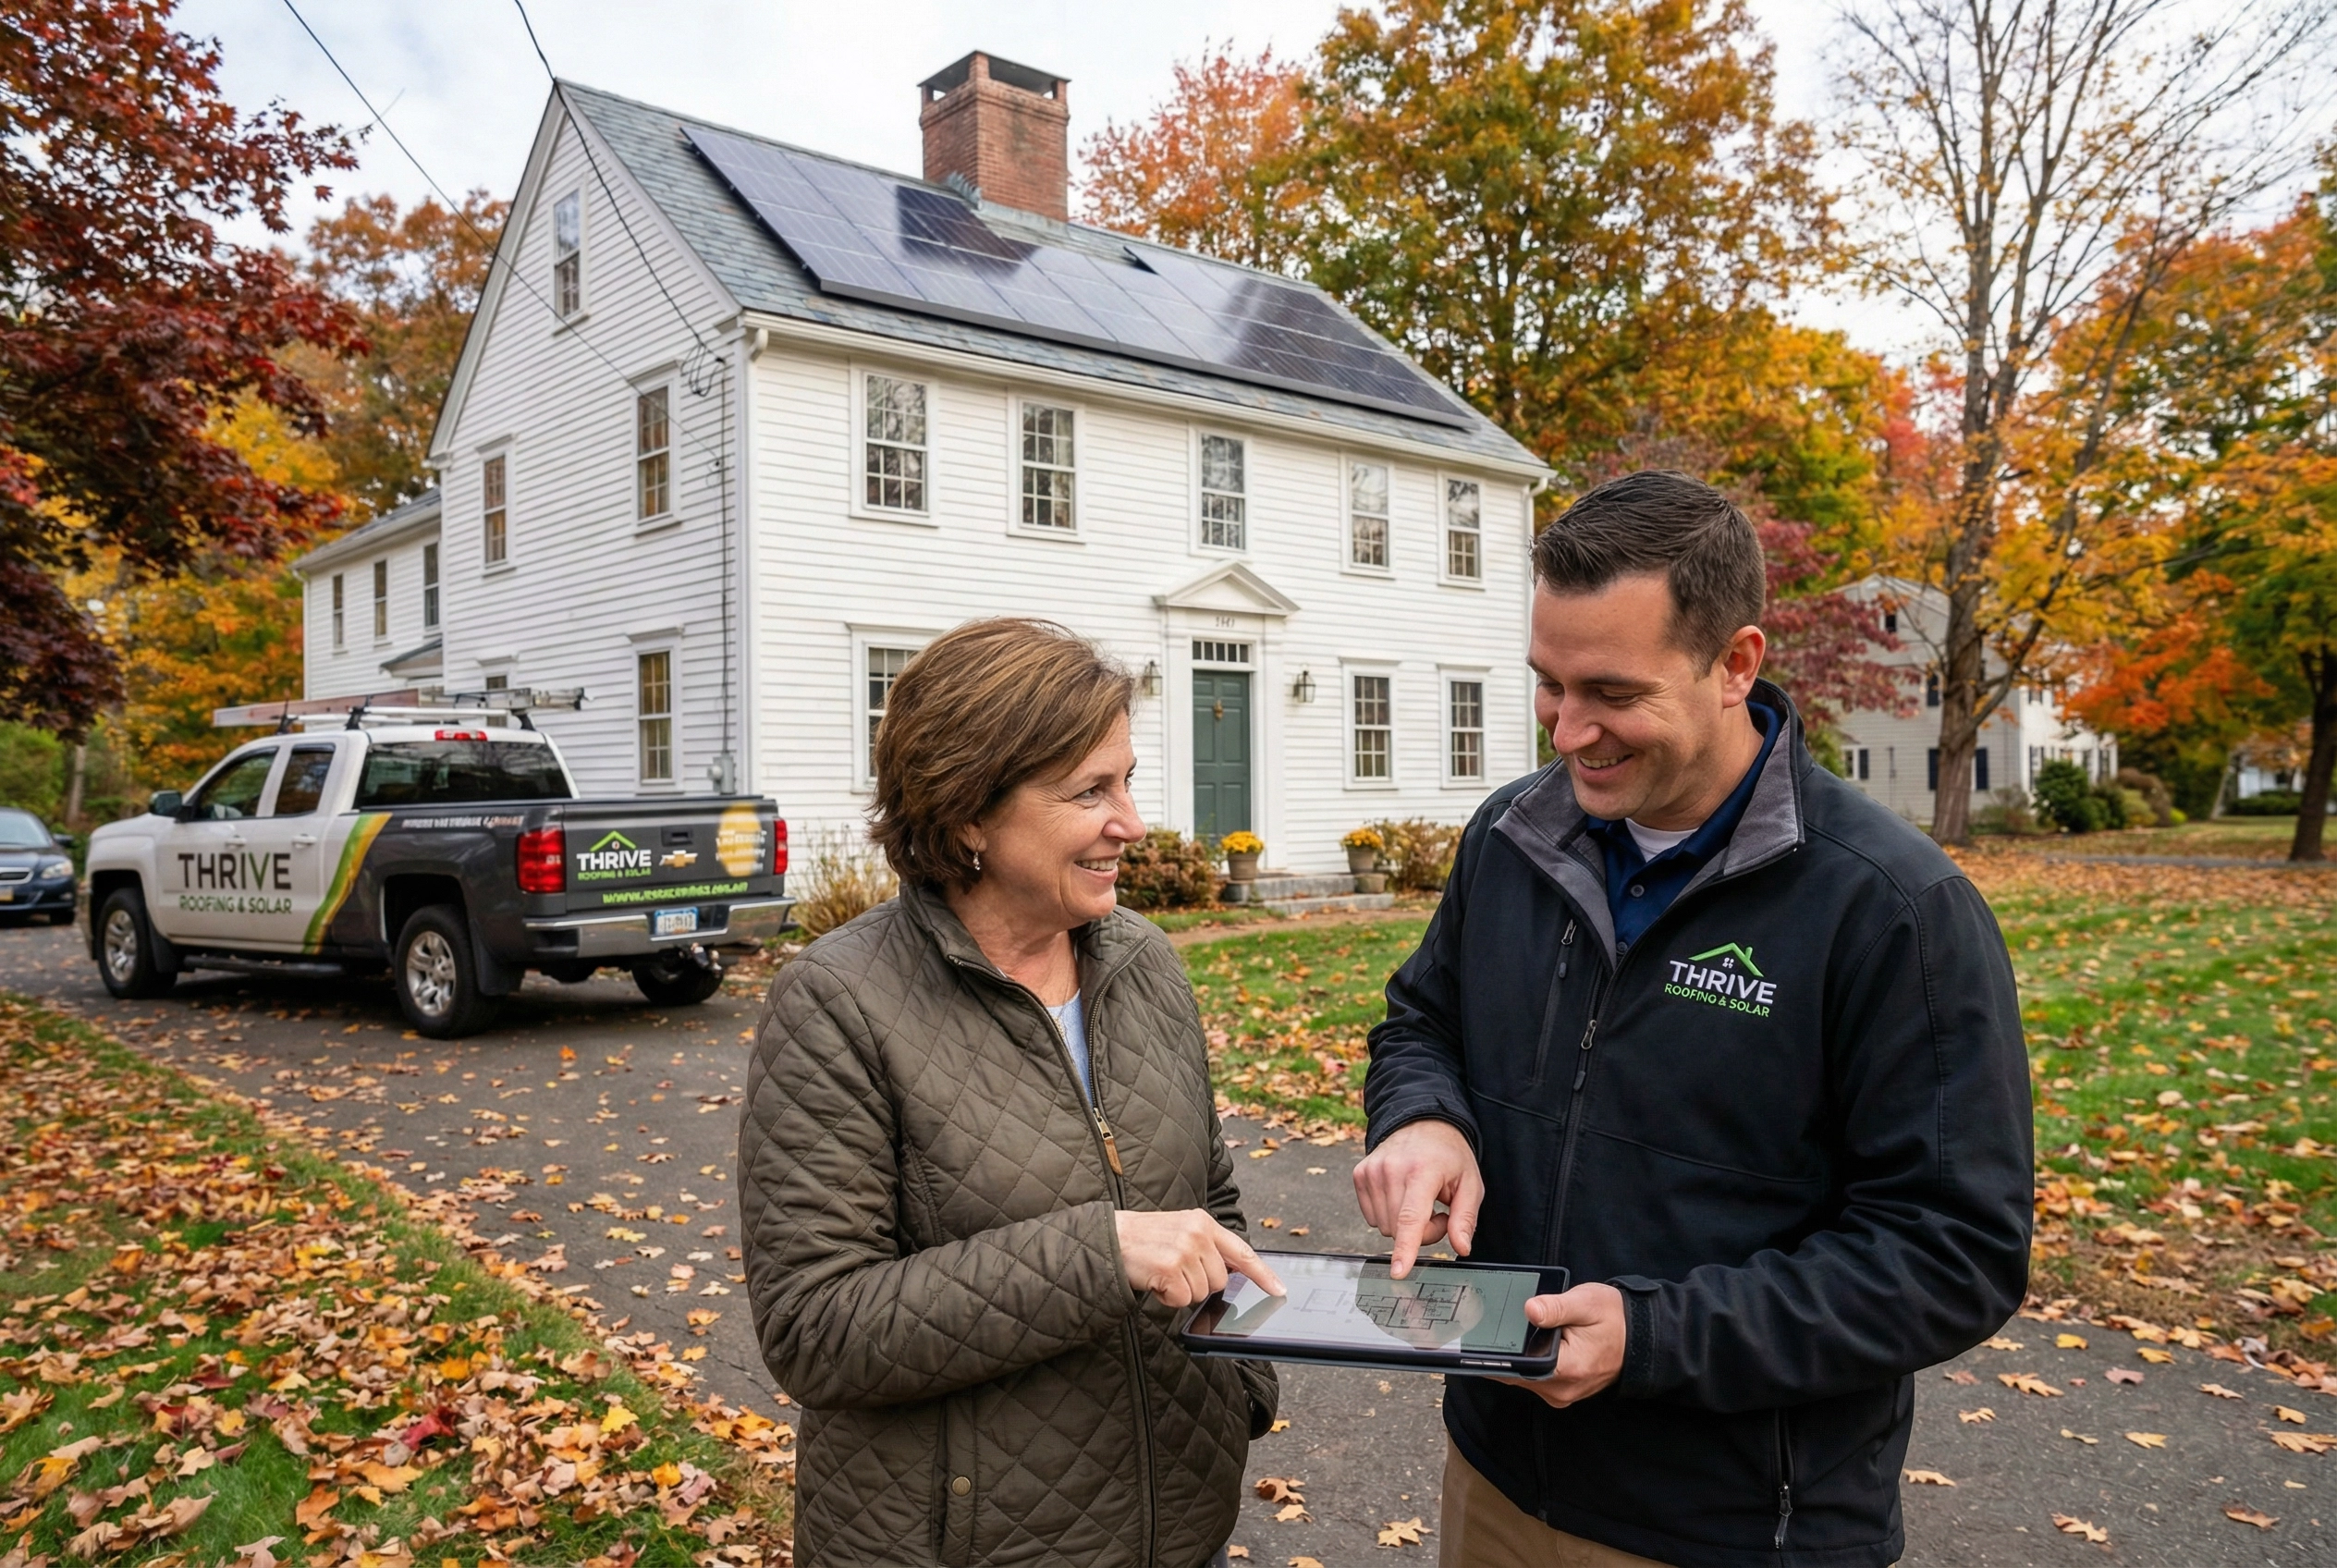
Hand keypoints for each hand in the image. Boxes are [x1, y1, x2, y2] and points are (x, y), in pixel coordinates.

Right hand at [1114, 1209, 1285, 1307]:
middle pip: (1219, 1281)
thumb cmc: (1144, 1239)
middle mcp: (1198, 1233)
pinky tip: (1155, 1281)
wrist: (1110, 1237)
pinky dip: (1167, 1298)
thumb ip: (1206, 1246)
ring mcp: (1184, 1250)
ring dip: (1180, 1291)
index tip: (1279, 1290)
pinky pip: (1182, 1300)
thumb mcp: (1180, 1231)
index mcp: (1203, 1222)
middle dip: (1198, 1284)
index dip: (1262, 1274)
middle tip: (1173, 1270)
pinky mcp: (1170, 1269)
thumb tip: (1231, 1272)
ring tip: (1162, 1273)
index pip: (1242, 1251)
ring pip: (1200, 1293)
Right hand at [1352, 1118, 1482, 1277]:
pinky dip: (1388, 1215)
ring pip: (1384, 1227)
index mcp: (1423, 1171)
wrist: (1422, 1123)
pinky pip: (1371, 1217)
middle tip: (1437, 1212)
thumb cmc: (1449, 1156)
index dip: (1405, 1248)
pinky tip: (1401, 1197)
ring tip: (1419, 1201)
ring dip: (1404, 1225)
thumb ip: (1466, 1218)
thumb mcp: (1470, 1184)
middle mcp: (1392, 1169)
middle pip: (1399, 1230)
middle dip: (1421, 1233)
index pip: (1411, 1217)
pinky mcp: (1360, 1174)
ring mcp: (1372, 1171)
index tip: (1398, 1271)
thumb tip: (1461, 1247)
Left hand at [1496, 1283, 1626, 1407]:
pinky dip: (1523, 1361)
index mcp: (1567, 1369)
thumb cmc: (1614, 1319)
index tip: (1478, 1337)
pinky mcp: (1560, 1390)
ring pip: (1521, 1377)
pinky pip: (1531, 1378)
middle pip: (1514, 1374)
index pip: (1517, 1367)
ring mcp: (1560, 1393)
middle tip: (1484, 1327)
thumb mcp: (1587, 1303)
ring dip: (1511, 1357)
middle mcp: (1561, 1389)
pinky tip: (1518, 1342)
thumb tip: (1530, 1310)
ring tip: (1501, 1330)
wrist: (1639, 1338)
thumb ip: (1556, 1307)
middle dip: (1499, 1352)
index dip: (1494, 1353)